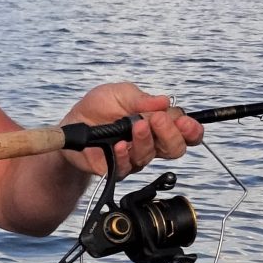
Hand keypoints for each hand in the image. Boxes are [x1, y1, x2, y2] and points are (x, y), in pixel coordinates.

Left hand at [61, 83, 200, 179]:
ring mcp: (135, 156)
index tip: (186, 123)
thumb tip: (164, 101)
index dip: (190, 129)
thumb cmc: (97, 108)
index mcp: (157, 122)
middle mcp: (150, 141)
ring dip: (146, 140)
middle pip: (175, 148)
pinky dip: (124, 155)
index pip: (184, 131)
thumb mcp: (119, 93)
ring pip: (151, 156)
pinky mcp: (118, 168)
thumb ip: (140, 98)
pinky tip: (119, 145)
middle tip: (159, 121)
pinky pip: (127, 166)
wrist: (72, 125)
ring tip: (136, 126)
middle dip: (172, 135)